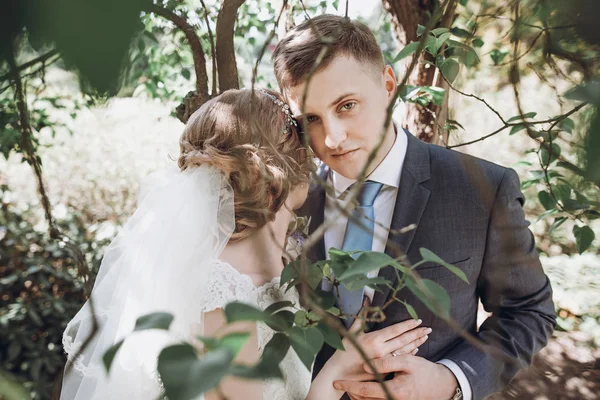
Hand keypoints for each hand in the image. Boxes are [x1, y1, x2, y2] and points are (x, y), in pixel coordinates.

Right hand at [328, 311, 429, 377]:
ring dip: (416, 343)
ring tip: (425, 337)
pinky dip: (409, 354)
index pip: (395, 330)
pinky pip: (399, 360)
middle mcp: (381, 350)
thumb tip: (366, 300)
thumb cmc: (344, 350)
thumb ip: (361, 316)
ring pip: (404, 351)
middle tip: (428, 328)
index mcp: (374, 339)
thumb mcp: (352, 331)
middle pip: (403, 340)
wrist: (340, 372)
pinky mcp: (384, 370)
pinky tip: (416, 349)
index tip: (417, 320)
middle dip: (417, 333)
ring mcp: (383, 361)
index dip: (407, 325)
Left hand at [333, 354, 457, 399]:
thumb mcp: (407, 362)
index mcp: (395, 391)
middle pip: (364, 399)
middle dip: (351, 391)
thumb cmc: (423, 371)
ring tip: (349, 384)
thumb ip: (386, 362)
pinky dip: (367, 395)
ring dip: (357, 394)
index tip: (336, 381)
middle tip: (341, 381)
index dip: (350, 386)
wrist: (439, 385)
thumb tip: (366, 364)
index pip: (366, 390)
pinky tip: (362, 388)